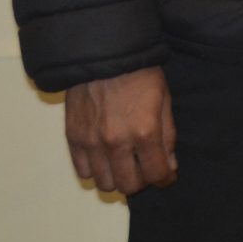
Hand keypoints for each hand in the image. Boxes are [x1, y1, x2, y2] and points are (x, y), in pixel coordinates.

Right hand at [64, 66, 177, 193]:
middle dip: (141, 180)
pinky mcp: (73, 139)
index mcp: (144, 132)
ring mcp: (91, 143)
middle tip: (144, 168)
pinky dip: (97, 171)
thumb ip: (167, 137)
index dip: (164, 179)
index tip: (166, 176)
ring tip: (124, 164)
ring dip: (117, 178)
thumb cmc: (140, 75)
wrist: (104, 55)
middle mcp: (116, 143)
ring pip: (105, 184)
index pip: (156, 174)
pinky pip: (84, 172)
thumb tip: (168, 167)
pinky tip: (105, 158)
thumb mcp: (164, 101)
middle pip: (128, 186)